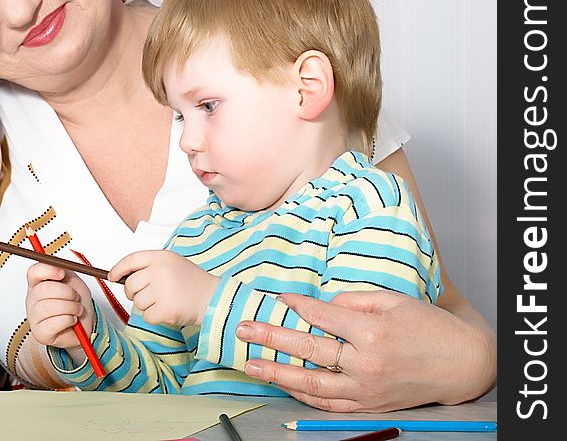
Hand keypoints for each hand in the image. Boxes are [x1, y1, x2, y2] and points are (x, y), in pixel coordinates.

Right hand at [25, 263, 93, 353]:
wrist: (85, 324)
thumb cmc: (77, 302)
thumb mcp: (73, 280)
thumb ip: (64, 270)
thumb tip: (58, 265)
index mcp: (38, 283)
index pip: (34, 272)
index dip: (48, 270)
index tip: (62, 274)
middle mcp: (33, 299)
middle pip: (43, 290)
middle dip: (67, 293)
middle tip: (76, 297)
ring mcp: (34, 317)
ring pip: (48, 307)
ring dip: (70, 307)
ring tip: (76, 310)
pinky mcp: (39, 333)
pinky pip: (53, 324)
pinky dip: (68, 320)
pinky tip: (71, 320)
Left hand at [109, 250, 218, 326]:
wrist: (214, 298)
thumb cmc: (193, 283)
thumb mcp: (173, 264)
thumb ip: (151, 266)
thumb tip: (123, 276)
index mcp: (161, 257)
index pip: (131, 260)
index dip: (118, 269)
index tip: (112, 276)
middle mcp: (160, 271)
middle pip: (130, 285)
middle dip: (134, 293)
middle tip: (147, 295)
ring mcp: (163, 290)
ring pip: (137, 302)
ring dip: (147, 306)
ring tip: (165, 301)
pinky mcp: (165, 308)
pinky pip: (146, 316)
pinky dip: (154, 317)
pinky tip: (168, 311)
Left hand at [236, 290, 493, 411]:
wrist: (461, 364)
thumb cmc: (428, 327)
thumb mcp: (393, 301)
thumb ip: (353, 302)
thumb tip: (320, 308)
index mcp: (372, 333)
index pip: (321, 317)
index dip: (295, 306)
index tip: (275, 299)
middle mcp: (366, 364)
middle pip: (308, 350)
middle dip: (271, 339)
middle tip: (244, 330)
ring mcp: (366, 389)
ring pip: (312, 384)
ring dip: (278, 374)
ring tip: (252, 364)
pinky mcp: (369, 405)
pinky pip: (329, 403)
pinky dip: (304, 395)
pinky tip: (284, 386)